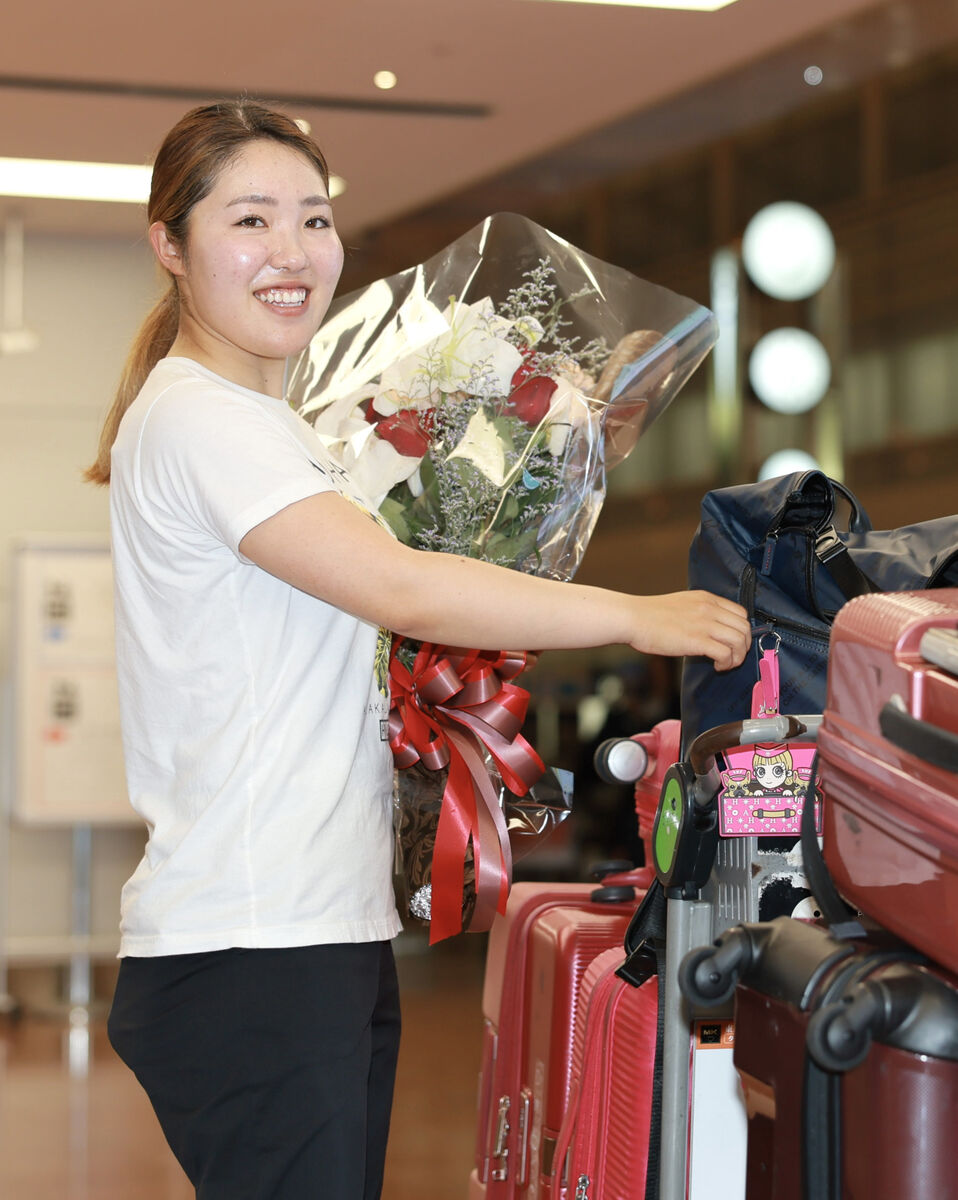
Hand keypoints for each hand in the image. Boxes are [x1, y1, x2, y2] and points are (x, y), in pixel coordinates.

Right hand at [628, 591, 750, 670]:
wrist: (633, 618)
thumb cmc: (650, 615)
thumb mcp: (682, 604)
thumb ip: (700, 611)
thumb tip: (711, 629)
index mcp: (707, 599)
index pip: (741, 613)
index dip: (742, 631)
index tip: (733, 643)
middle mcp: (710, 609)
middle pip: (744, 628)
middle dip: (743, 647)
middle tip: (732, 657)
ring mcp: (704, 624)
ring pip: (739, 641)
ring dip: (737, 657)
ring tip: (724, 664)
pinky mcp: (697, 640)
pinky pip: (726, 654)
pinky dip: (726, 663)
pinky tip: (716, 666)